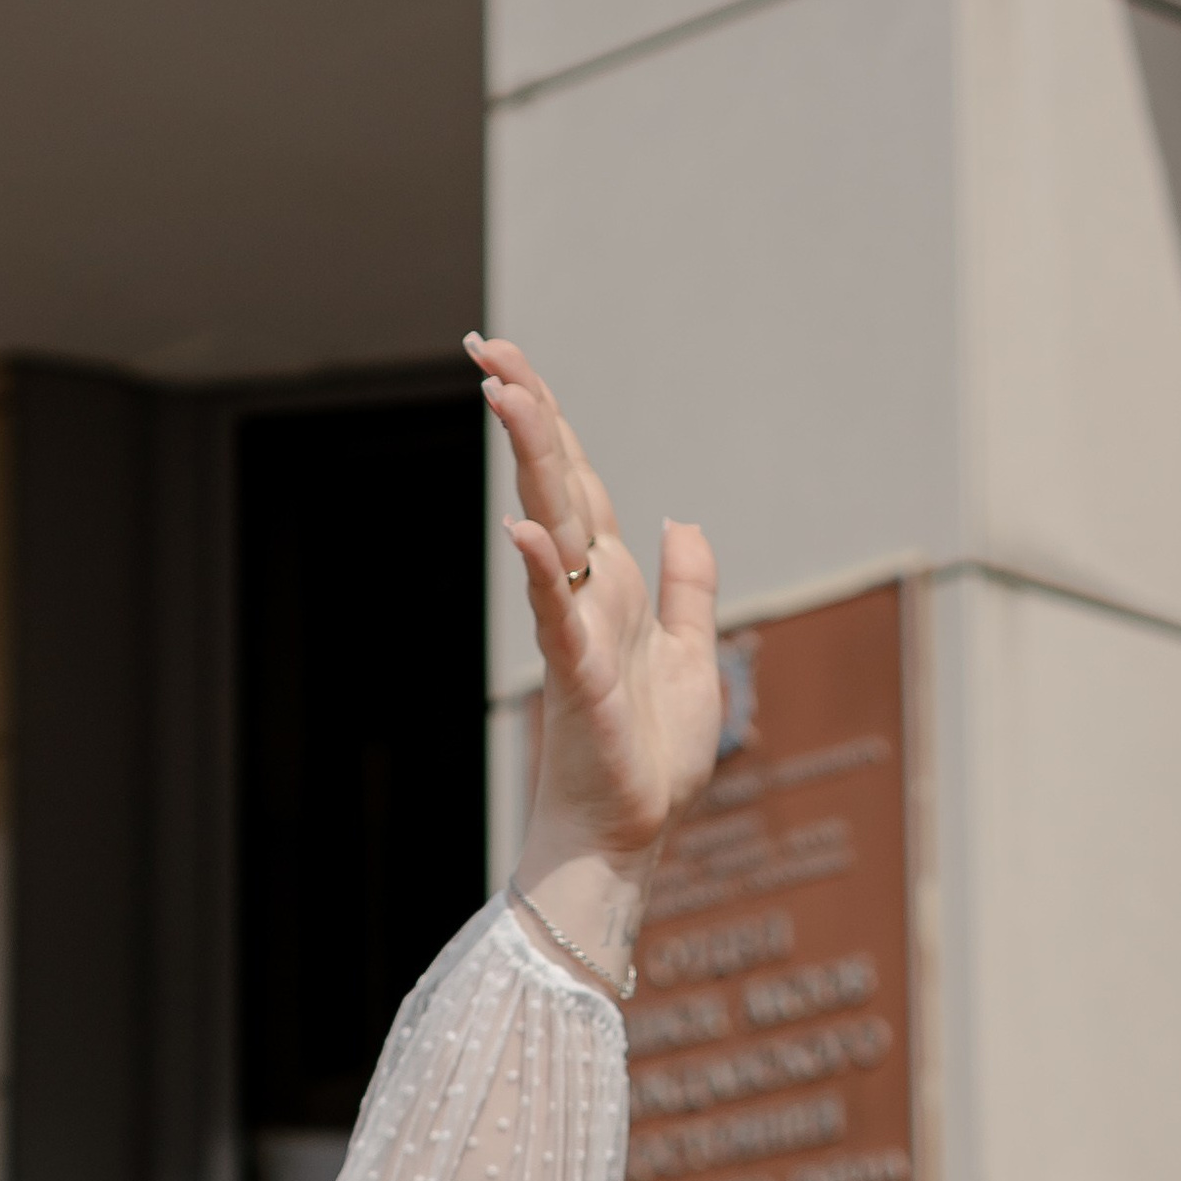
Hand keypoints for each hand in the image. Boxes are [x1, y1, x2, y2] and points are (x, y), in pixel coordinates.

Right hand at [469, 335, 721, 953]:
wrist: (631, 832)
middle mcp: (588, 593)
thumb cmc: (654, 755)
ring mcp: (578, 629)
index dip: (552, 420)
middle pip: (557, 483)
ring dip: (529, 459)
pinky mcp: (580, 676)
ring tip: (502, 393)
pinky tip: (523, 527)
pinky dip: (541, 570)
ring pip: (551, 526)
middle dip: (524, 413)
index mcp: (614, 583)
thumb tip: (683, 521)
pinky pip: (558, 614)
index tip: (510, 363)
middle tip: (484, 348)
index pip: (580, 482)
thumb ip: (690, 587)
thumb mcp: (696, 654)